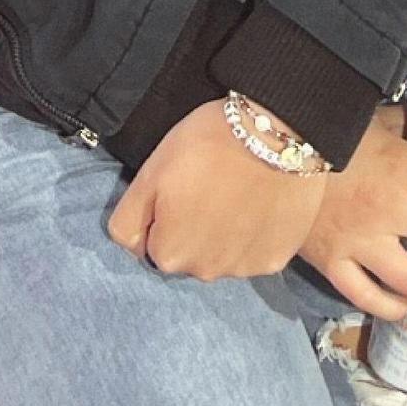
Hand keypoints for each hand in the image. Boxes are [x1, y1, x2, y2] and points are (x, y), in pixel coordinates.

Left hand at [106, 99, 326, 280]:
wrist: (279, 132)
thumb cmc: (209, 145)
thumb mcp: (151, 171)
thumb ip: (127, 219)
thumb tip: (131, 245)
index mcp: (169, 255)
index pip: (154, 244)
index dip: (165, 214)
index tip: (182, 186)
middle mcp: (204, 273)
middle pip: (190, 254)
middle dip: (194, 228)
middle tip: (211, 187)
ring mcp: (243, 269)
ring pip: (222, 256)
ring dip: (225, 234)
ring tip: (238, 193)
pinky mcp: (275, 259)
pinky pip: (255, 253)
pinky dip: (255, 235)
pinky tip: (260, 204)